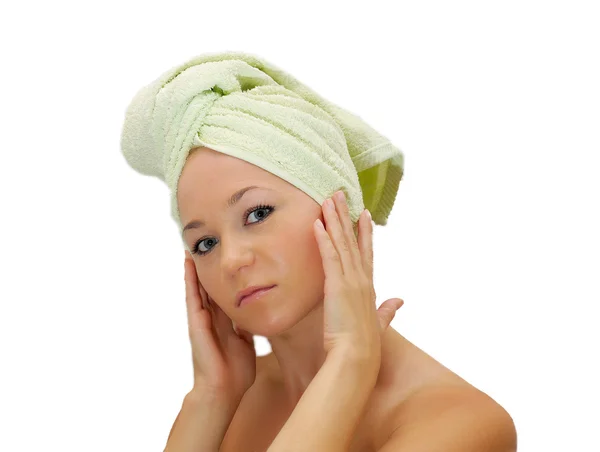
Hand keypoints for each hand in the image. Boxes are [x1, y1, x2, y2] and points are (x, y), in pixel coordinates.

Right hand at [183, 251, 256, 404]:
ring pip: (198, 287)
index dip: (224, 277)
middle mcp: (211, 317)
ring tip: (192, 246)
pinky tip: (188, 263)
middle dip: (208, 268)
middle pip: (209, 286)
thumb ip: (247, 328)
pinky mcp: (196, 322)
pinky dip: (189, 279)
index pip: (223, 293)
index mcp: (225, 322)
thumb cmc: (236, 371)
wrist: (225, 389)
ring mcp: (202, 318)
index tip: (224, 259)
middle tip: (206, 244)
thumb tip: (255, 315)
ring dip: (194, 268)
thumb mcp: (247, 342)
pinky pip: (192, 296)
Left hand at [313, 190, 403, 364]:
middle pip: (353, 240)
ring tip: (328, 199)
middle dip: (346, 216)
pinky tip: (317, 223)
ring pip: (342, 243)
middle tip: (340, 194)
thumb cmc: (366, 345)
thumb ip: (388, 310)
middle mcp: (361, 278)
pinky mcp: (336, 285)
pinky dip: (323, 239)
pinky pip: (329, 256)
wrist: (358, 358)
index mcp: (369, 287)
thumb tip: (400, 300)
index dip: (365, 232)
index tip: (364, 214)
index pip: (367, 253)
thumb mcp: (380, 323)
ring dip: (334, 219)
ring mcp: (350, 280)